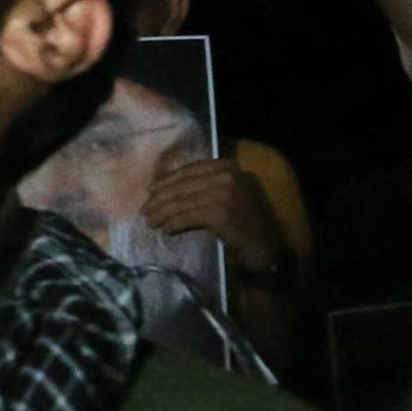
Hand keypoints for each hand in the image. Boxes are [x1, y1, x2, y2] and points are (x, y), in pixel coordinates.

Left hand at [138, 156, 287, 279]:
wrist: (266, 244)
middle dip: (161, 199)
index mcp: (228, 166)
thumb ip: (204, 187)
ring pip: (182, 201)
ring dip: (163, 213)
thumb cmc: (245, 222)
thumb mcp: (227, 195)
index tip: (151, 190)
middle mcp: (227, 175)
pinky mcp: (220, 212)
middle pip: (183, 185)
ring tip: (151, 222)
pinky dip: (174, 223)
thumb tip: (167, 189)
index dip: (168, 180)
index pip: (191, 169)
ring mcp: (224, 192)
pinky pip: (188, 216)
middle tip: (145, 210)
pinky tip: (166, 230)